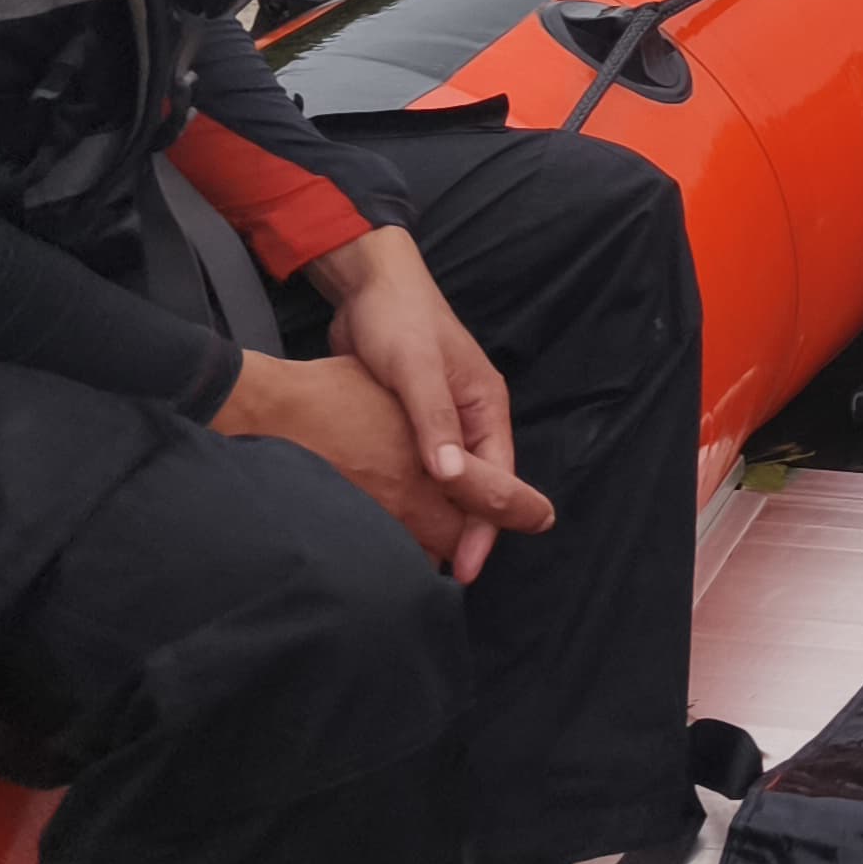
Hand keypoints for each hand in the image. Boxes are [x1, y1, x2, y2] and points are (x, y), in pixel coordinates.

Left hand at [317, 228, 552, 582]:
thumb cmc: (399, 321)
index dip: (486, 526)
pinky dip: (414, 499)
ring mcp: (440, 421)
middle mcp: (470, 418)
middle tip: (447, 578)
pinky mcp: (409, 421)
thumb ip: (434, 421)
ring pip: (448, 483)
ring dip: (439, 519)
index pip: (496, 478)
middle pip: (477, 487)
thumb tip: (449, 476)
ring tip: (421, 563)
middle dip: (467, 532)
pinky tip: (392, 524)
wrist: (366, 285)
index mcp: (487, 405)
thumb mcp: (417, 370)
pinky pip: (420, 471)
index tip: (468, 569)